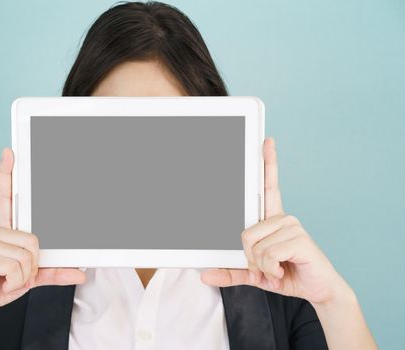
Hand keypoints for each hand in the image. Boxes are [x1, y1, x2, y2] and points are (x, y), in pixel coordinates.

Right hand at [0, 148, 85, 322]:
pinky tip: (1, 282)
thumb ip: (53, 272)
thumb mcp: (31, 277)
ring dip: (23, 276)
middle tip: (19, 275)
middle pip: (34, 239)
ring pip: (27, 256)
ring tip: (7, 279)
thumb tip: (80, 273)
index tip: (9, 152)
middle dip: (33, 265)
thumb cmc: (0, 284)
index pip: (6, 197)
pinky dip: (15, 282)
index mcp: (5, 230)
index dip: (7, 173)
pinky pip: (17, 267)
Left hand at [201, 138, 350, 304]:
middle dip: (250, 258)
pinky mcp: (299, 238)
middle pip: (245, 233)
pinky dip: (271, 269)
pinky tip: (284, 270)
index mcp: (273, 220)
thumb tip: (206, 275)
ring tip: (278, 269)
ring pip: (255, 246)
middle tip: (266, 268)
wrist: (319, 290)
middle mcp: (283, 218)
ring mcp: (292, 225)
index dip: (268, 162)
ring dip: (262, 266)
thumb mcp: (255, 274)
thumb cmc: (289, 275)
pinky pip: (268, 254)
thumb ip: (232, 272)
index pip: (269, 186)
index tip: (266, 141)